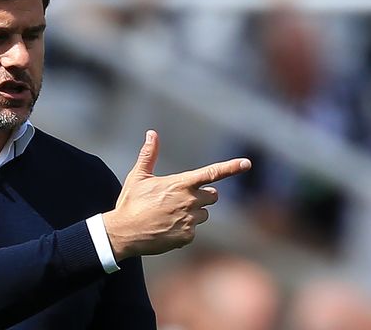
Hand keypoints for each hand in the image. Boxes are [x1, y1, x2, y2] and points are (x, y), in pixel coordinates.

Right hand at [102, 130, 250, 260]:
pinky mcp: (187, 236)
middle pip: (213, 196)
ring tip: (170, 214)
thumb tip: (151, 133)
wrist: (124, 233)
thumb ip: (148, 155)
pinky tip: (166, 228)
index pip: (212, 173)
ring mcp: (190, 220)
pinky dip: (184, 229)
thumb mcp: (138, 177)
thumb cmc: (130, 203)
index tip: (247, 163)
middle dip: (202, 196)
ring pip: (204, 214)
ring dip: (194, 213)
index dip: (231, 167)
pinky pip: (194, 230)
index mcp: (181, 183)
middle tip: (181, 198)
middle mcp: (190, 201)